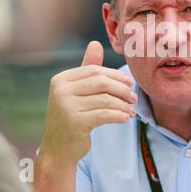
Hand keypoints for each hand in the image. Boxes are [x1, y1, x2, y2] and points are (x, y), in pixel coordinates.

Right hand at [34, 41, 136, 191]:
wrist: (58, 149)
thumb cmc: (72, 116)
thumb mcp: (77, 91)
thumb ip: (87, 68)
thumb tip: (96, 43)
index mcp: (61, 79)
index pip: (94, 70)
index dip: (115, 75)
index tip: (129, 83)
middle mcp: (61, 91)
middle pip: (101, 82)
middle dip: (121, 89)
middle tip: (133, 97)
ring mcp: (66, 106)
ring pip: (106, 99)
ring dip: (123, 104)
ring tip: (131, 110)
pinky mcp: (75, 122)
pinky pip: (105, 114)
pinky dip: (119, 115)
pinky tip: (125, 118)